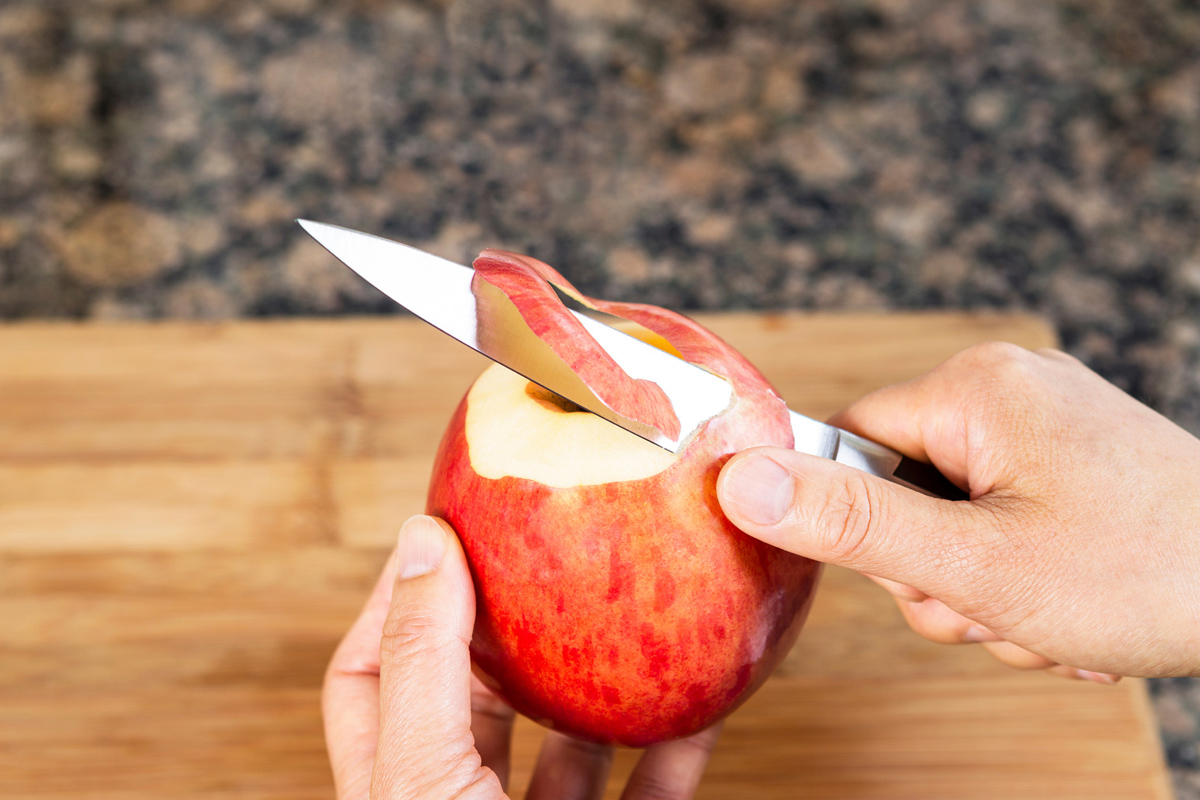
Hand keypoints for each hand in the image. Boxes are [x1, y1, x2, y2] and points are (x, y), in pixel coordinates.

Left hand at [323, 514, 721, 799]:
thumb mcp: (424, 775)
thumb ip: (424, 663)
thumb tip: (424, 540)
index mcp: (396, 783)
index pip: (368, 672)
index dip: (399, 596)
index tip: (445, 528)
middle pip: (473, 694)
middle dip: (510, 623)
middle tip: (549, 551)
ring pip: (567, 741)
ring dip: (602, 677)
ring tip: (629, 608)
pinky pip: (652, 789)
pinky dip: (678, 742)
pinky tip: (701, 698)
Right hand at [717, 342, 1199, 680]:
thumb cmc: (1144, 572)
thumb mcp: (977, 564)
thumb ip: (851, 524)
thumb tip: (737, 480)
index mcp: (975, 387)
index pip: (847, 442)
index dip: (862, 524)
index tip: (921, 570)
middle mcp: (1009, 388)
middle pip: (900, 490)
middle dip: (938, 573)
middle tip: (1000, 604)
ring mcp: (1047, 426)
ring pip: (952, 520)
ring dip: (984, 590)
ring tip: (1048, 616)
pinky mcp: (1074, 462)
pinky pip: (1003, 521)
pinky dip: (1023, 579)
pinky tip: (1072, 608)